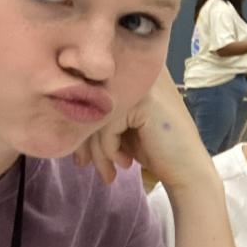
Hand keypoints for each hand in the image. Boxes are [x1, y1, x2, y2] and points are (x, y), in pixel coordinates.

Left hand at [75, 68, 210, 188]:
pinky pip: (107, 124)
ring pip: (96, 115)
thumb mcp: (122, 129)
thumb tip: (58, 117)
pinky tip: (124, 164)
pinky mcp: (142, 102)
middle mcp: (137, 74)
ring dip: (97, 150)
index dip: (81, 125)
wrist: (189, 171)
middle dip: (83, 139)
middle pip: (90, 102)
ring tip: (106, 172)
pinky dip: (110, 149)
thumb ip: (98, 116)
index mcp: (131, 76)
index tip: (81, 156)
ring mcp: (141, 85)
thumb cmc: (156, 150)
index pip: (90, 94)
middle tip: (83, 164)